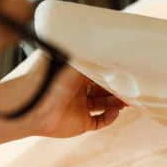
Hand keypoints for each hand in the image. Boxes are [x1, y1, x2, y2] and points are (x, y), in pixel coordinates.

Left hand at [0, 52, 125, 149]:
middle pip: (103, 88)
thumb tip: (107, 42)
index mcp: (73, 74)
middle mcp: (77, 90)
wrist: (33, 106)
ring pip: (104, 104)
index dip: (111, 72)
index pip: (97, 72)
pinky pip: (100, 121)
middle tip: (133, 86)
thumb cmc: (48, 79)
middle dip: (117, 88)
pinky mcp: (81, 123)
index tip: (126, 70)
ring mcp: (79, 107)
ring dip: (117, 102)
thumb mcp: (71, 59)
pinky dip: (110, 117)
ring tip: (128, 100)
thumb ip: (89, 53)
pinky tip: (115, 111)